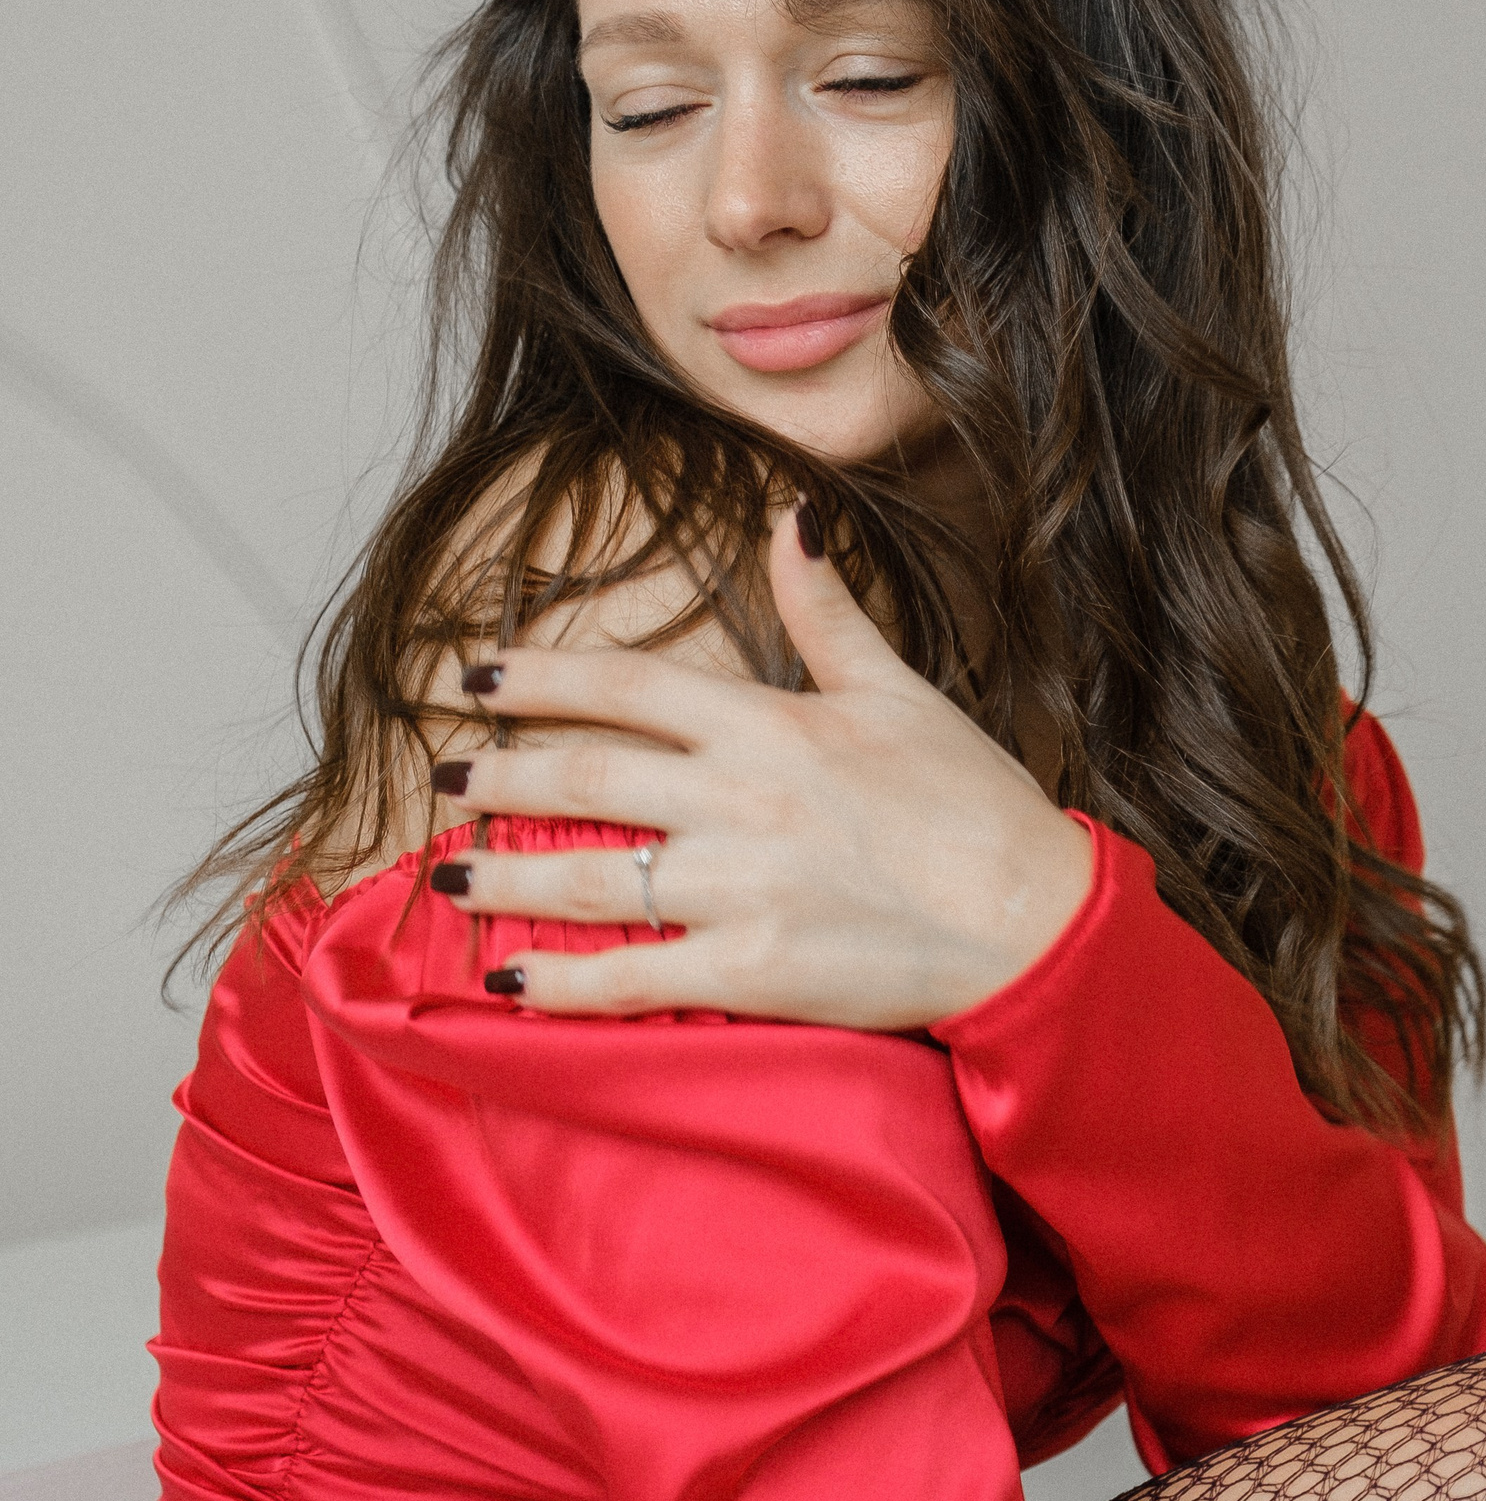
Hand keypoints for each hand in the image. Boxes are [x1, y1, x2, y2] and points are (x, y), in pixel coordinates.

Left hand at [425, 506, 1092, 1027]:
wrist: (1031, 920)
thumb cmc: (971, 803)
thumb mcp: (898, 690)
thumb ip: (827, 610)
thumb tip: (792, 519)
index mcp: (770, 723)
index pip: (626, 685)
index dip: (539, 678)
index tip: (474, 676)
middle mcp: (741, 800)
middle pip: (585, 779)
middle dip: (498, 777)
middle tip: (439, 776)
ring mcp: (742, 890)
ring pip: (591, 880)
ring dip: (505, 878)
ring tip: (447, 876)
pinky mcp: (754, 972)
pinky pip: (633, 979)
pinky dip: (562, 981)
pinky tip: (509, 977)